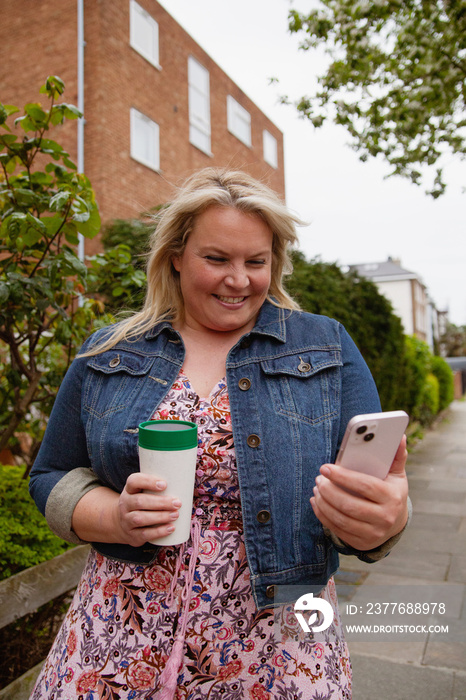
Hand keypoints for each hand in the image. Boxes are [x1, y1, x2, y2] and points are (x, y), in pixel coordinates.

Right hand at [116, 472, 181, 546]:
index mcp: (129, 490)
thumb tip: (188, 479)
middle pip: (139, 501)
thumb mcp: (143, 492)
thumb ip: (159, 486)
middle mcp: (125, 504)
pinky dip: (159, 532)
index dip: (148, 482)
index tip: (165, 484)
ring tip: (176, 515)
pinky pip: (144, 534)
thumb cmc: (142, 503)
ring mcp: (126, 520)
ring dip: (160, 517)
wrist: (123, 524)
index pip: (134, 481)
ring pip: (140, 518)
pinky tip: (170, 528)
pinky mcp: (132, 535)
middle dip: (160, 502)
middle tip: (177, 503)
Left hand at [310, 436, 408, 550]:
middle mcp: (385, 518)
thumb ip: (396, 456)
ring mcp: (373, 533)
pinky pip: (337, 529)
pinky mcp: (361, 543)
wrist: (395, 522)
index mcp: (392, 498)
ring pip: (341, 518)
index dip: (343, 476)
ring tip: (317, 488)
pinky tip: (316, 502)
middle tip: (318, 478)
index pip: (365, 486)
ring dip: (323, 503)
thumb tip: (400, 435)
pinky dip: (322, 515)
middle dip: (329, 490)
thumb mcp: (396, 475)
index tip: (325, 467)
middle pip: (349, 505)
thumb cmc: (391, 491)